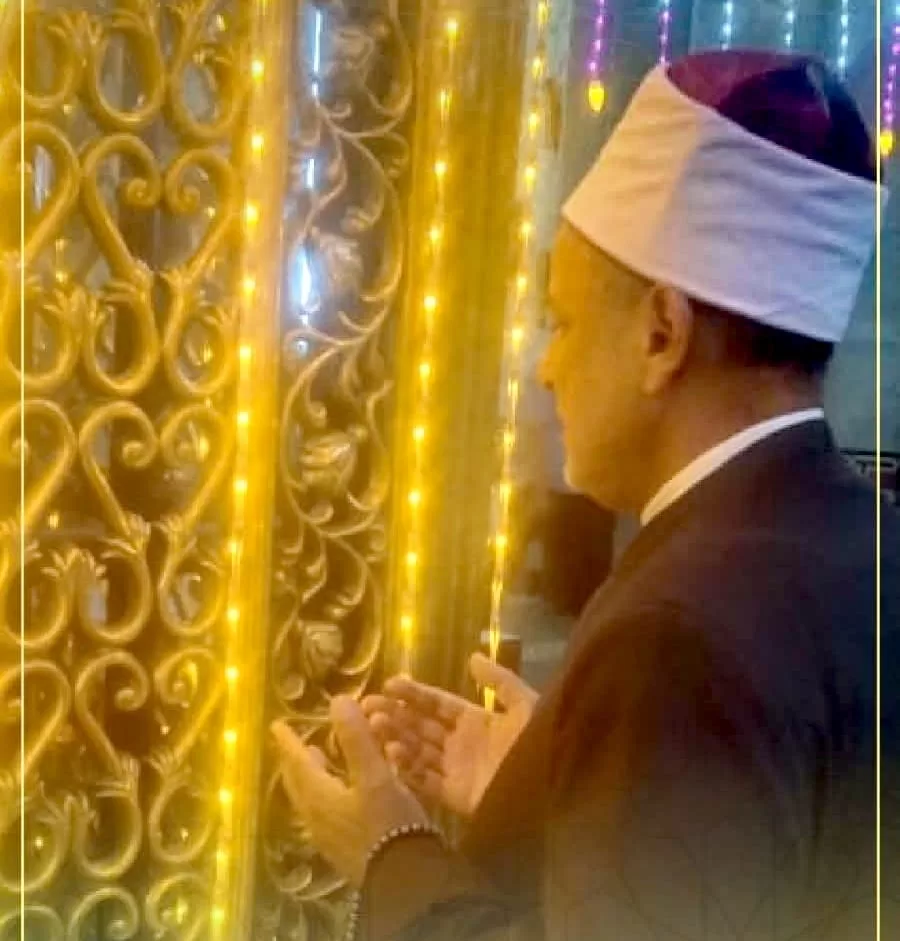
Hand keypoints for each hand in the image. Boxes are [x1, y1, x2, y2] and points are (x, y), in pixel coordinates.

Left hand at [271, 695, 429, 887]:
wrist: (403, 879)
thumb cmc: (387, 823)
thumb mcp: (375, 776)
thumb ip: (356, 739)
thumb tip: (338, 700)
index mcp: (319, 796)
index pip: (298, 762)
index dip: (289, 742)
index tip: (276, 725)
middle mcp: (317, 816)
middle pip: (298, 783)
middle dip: (295, 760)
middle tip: (293, 743)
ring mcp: (329, 835)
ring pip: (311, 799)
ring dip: (310, 777)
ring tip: (316, 760)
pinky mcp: (344, 847)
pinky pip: (324, 812)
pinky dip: (325, 793)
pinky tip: (339, 794)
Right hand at [362, 653, 537, 817]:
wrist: (553, 789)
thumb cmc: (541, 743)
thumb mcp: (526, 705)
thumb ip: (499, 682)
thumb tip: (472, 656)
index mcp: (477, 721)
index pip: (438, 704)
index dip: (415, 694)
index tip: (390, 683)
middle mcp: (461, 744)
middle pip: (422, 726)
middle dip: (396, 714)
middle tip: (369, 704)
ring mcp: (456, 770)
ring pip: (419, 751)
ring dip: (396, 737)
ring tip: (376, 724)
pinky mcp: (456, 797)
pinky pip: (426, 781)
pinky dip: (408, 768)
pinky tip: (391, 753)